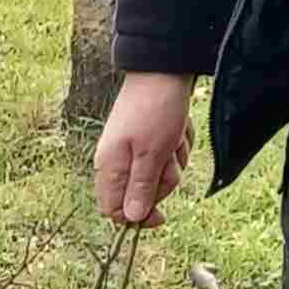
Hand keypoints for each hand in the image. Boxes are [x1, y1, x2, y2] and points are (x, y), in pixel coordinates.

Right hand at [96, 71, 193, 228]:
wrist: (166, 69)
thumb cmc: (155, 110)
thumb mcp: (151, 154)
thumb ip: (140, 187)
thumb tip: (131, 218)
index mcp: (109, 167)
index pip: (114, 210)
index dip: (137, 216)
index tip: (160, 215)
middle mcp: (118, 160)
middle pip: (142, 195)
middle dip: (163, 181)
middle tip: (168, 158)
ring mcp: (135, 149)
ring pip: (160, 175)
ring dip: (174, 160)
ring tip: (174, 137)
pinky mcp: (151, 139)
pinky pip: (169, 157)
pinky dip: (178, 145)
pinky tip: (178, 128)